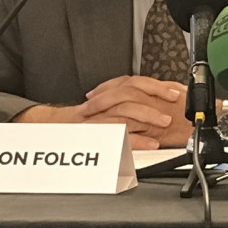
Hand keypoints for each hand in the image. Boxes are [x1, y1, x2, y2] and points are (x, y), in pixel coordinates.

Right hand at [13, 76, 189, 149]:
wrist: (51, 132)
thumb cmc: (83, 123)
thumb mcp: (108, 112)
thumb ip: (129, 108)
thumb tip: (159, 108)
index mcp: (109, 96)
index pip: (134, 83)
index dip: (156, 85)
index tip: (176, 91)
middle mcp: (102, 103)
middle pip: (130, 92)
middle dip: (155, 96)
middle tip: (175, 104)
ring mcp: (96, 118)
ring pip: (123, 111)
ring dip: (148, 116)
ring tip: (165, 124)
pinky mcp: (93, 134)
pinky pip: (115, 135)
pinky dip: (136, 139)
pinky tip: (152, 144)